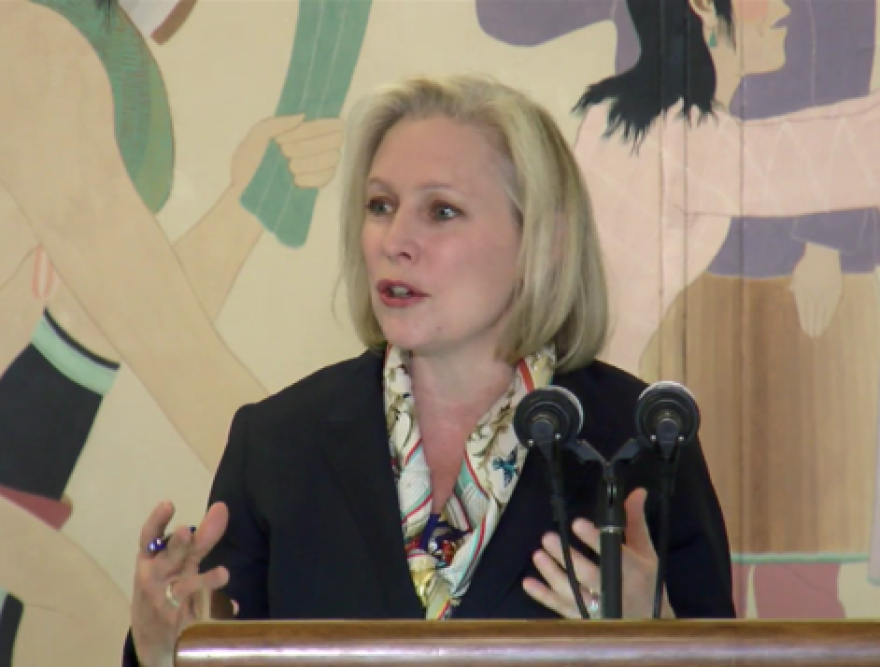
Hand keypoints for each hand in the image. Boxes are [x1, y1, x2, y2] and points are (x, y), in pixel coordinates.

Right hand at [131, 501, 231, 666]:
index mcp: (149, 561)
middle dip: (176, 546)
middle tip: (187, 532)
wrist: (151, 639)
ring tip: (223, 573)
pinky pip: (200, 614)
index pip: (149, 538)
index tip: (168, 504)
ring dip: (203, 581)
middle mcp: (154, 579)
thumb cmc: (164, 588)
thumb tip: (222, 508)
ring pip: (184, 589)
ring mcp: (164, 603)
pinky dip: (217, 609)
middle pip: (167, 560)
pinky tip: (233, 605)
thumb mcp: (176, 563)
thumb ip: (200, 538)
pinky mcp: (177, 624)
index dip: (157, 521)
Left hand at [229, 115, 344, 193]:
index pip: (331, 121)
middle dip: (309, 144)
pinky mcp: (319, 183)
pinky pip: (328, 176)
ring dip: (310, 161)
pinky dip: (312, 177)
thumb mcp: (255, 139)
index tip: (291, 134)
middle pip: (336, 138)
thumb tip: (303, 116)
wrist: (245, 199)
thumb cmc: (248, 167)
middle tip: (285, 151)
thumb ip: (275, 123)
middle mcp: (316, 144)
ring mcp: (320, 165)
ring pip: (333, 157)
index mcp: (301, 129)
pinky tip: (296, 181)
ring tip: (289, 168)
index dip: (318, 126)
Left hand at [522, 488, 672, 618]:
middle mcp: (614, 592)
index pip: (612, 553)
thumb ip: (635, 522)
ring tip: (538, 554)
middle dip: (567, 556)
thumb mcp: (646, 553)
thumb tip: (636, 491)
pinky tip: (528, 582)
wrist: (649, 625)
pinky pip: (560, 608)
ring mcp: (597, 610)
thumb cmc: (647, 584)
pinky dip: (543, 596)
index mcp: (632, 572)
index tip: (577, 523)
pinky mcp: (583, 620)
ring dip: (552, 573)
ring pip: (571, 592)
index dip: (594, 539)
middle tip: (548, 537)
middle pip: (587, 574)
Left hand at [789, 243, 842, 337]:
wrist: (822, 254)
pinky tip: (827, 323)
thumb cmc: (809, 263)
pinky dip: (829, 315)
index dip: (804, 320)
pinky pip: (831, 306)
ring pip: (821, 312)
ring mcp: (823, 292)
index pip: (803, 309)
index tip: (805, 328)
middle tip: (811, 335)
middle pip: (812, 313)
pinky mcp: (834, 291)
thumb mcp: (798, 273)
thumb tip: (789, 290)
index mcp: (802, 290)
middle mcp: (812, 293)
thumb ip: (795, 284)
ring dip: (819, 323)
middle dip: (811, 325)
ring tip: (818, 333)